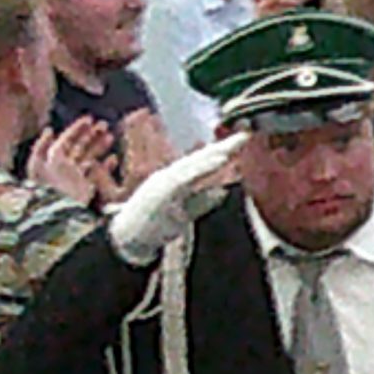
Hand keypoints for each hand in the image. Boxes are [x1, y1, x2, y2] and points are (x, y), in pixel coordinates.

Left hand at [26, 119, 114, 202]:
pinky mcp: (85, 189)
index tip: (89, 118)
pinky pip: (96, 175)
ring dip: (100, 146)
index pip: (66, 139)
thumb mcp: (40, 164)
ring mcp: (75, 178)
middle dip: (91, 134)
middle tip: (104, 124)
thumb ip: (44, 146)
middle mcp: (64, 167)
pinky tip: (113, 159)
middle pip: (79, 147)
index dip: (77, 129)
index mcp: (52, 159)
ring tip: (111, 136)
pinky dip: (105, 167)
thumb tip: (50, 130)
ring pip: (89, 157)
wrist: (54, 215)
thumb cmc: (46, 189)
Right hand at [105, 140, 237, 261]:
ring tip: (231, 148)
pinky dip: (199, 170)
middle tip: (245, 135)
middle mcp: (170, 176)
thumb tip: (223, 191)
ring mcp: (164, 183)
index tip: (244, 141)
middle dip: (223, 147)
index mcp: (177, 179)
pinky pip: (182, 179)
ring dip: (212, 156)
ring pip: (192, 166)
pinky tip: (213, 164)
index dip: (223, 150)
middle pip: (200, 159)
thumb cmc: (154, 223)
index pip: (203, 162)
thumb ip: (202, 201)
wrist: (127, 237)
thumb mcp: (184, 211)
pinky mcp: (161, 193)